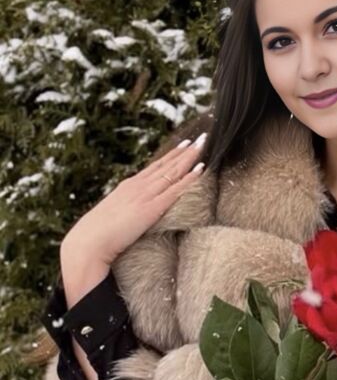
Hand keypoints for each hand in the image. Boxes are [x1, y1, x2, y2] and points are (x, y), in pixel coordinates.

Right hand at [60, 132, 208, 265]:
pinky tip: (201, 169)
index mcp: (128, 186)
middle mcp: (138, 186)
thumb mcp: (112, 216)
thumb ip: (123, 211)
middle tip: (202, 138)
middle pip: (167, 164)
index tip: (184, 145)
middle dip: (185, 151)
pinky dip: (189, 178)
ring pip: (173, 171)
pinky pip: (175, 190)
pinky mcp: (151, 208)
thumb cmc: (97, 235)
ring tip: (204, 144)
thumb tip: (129, 215)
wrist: (89, 241)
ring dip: (190, 157)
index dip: (171, 156)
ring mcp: (145, 195)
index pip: (155, 168)